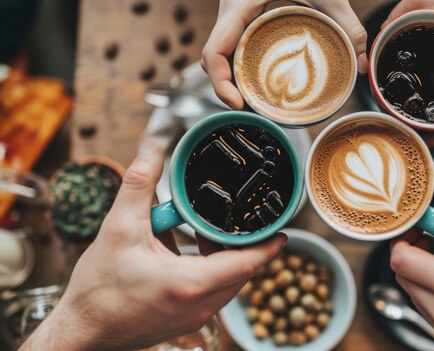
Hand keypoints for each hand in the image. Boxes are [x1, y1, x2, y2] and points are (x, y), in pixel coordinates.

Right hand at [20, 142, 285, 350]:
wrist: (82, 332)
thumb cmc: (98, 289)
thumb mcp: (118, 228)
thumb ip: (141, 184)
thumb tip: (154, 147)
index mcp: (191, 283)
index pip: (248, 262)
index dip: (269, 245)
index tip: (283, 227)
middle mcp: (201, 305)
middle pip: (242, 271)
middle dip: (247, 245)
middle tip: (245, 218)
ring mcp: (195, 317)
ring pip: (229, 283)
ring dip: (227, 257)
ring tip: (214, 228)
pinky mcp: (186, 321)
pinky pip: (213, 292)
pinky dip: (212, 270)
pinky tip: (192, 249)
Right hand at [202, 0, 367, 109]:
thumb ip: (348, 25)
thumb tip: (362, 63)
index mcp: (239, 6)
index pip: (213, 52)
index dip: (220, 83)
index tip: (240, 103)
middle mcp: (230, 15)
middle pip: (212, 62)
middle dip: (226, 90)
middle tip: (252, 109)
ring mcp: (234, 19)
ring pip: (218, 57)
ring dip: (232, 81)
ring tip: (256, 102)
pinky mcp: (242, 21)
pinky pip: (230, 49)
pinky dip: (238, 68)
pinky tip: (259, 81)